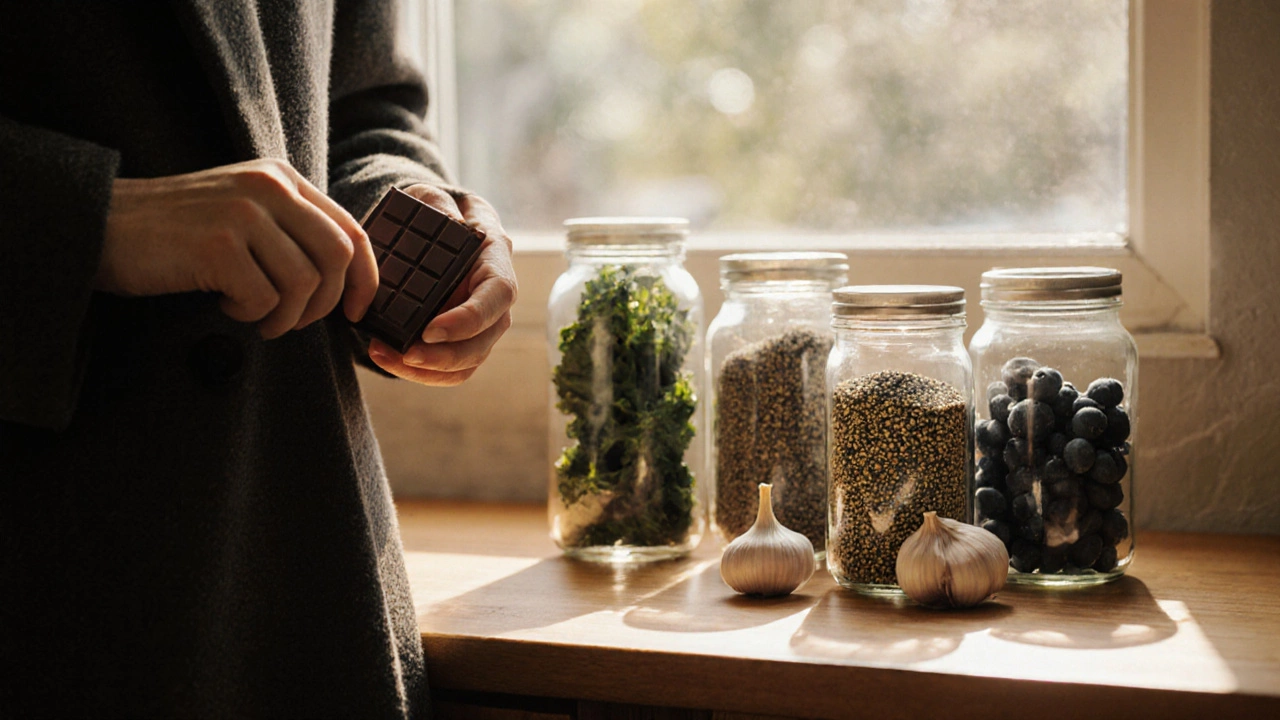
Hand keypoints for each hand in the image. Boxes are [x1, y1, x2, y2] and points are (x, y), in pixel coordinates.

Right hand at [98, 159, 377, 338]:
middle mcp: (268, 186)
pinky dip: (249, 315)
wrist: (101, 225)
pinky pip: (263, 298)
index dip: (366, 279)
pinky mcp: (218, 244)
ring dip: (283, 316)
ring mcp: (243, 213)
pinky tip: (223, 303)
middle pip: (338, 258)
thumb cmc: (177, 233)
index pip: (351, 230)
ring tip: (252, 314)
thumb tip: (347, 282)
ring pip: (303, 283)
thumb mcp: (244, 213)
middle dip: (324, 304)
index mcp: (282, 177)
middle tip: (293, 322)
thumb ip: (292, 230)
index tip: (358, 313)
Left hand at [366, 186, 516, 385]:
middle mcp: (494, 293)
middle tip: (405, 354)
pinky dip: (421, 373)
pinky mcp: (460, 337)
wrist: (423, 227)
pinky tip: (388, 357)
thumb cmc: (428, 210)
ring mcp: (480, 320)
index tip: (430, 332)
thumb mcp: (428, 196)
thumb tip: (448, 224)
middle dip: (446, 355)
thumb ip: (435, 204)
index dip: (469, 319)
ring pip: (470, 361)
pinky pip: (451, 368)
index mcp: (494, 255)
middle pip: (487, 338)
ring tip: (386, 355)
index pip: (498, 294)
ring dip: (430, 369)